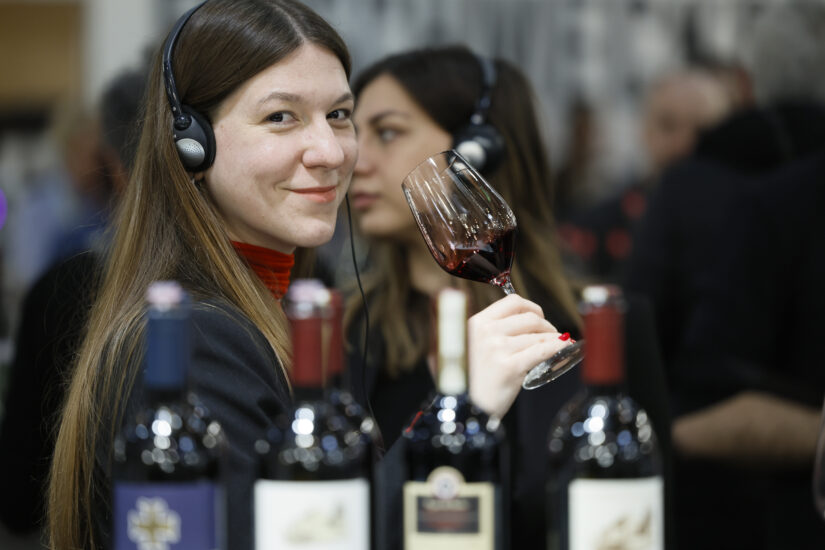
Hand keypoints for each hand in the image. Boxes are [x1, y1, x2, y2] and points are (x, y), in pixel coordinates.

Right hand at [467, 294, 569, 417]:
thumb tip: (524, 321)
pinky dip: (558, 348)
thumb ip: (491, 331)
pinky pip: (542, 351)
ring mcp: (498, 348)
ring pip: (539, 336)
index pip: (512, 302)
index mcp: (477, 323)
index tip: (539, 316)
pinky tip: (565, 348)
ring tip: (558, 346)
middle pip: (530, 318)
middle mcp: (486, 332)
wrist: (468, 407)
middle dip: (546, 326)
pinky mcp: (510, 367)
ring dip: (554, 339)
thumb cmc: (472, 379)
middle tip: (551, 336)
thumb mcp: (472, 346)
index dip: (531, 307)